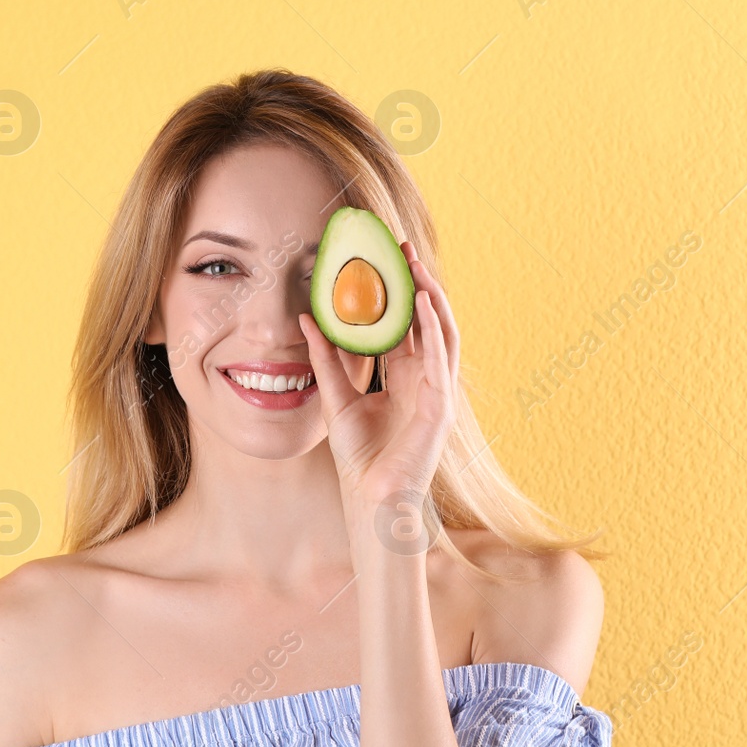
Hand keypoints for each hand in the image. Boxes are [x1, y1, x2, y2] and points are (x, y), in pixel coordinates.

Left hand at [298, 240, 461, 551]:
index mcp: (404, 377)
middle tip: (402, 247)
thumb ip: (325, 360)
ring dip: (431, 297)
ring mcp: (438, 391)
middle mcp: (425, 379)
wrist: (372, 498)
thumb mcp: (336, 398)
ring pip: (441, 332)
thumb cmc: (360, 456)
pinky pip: (441, 358)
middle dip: (417, 283)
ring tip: (416, 265)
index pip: (404, 324)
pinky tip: (424, 301)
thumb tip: (305, 321)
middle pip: (426, 321)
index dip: (396, 291)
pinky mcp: (441, 406)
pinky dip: (434, 328)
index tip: (383, 258)